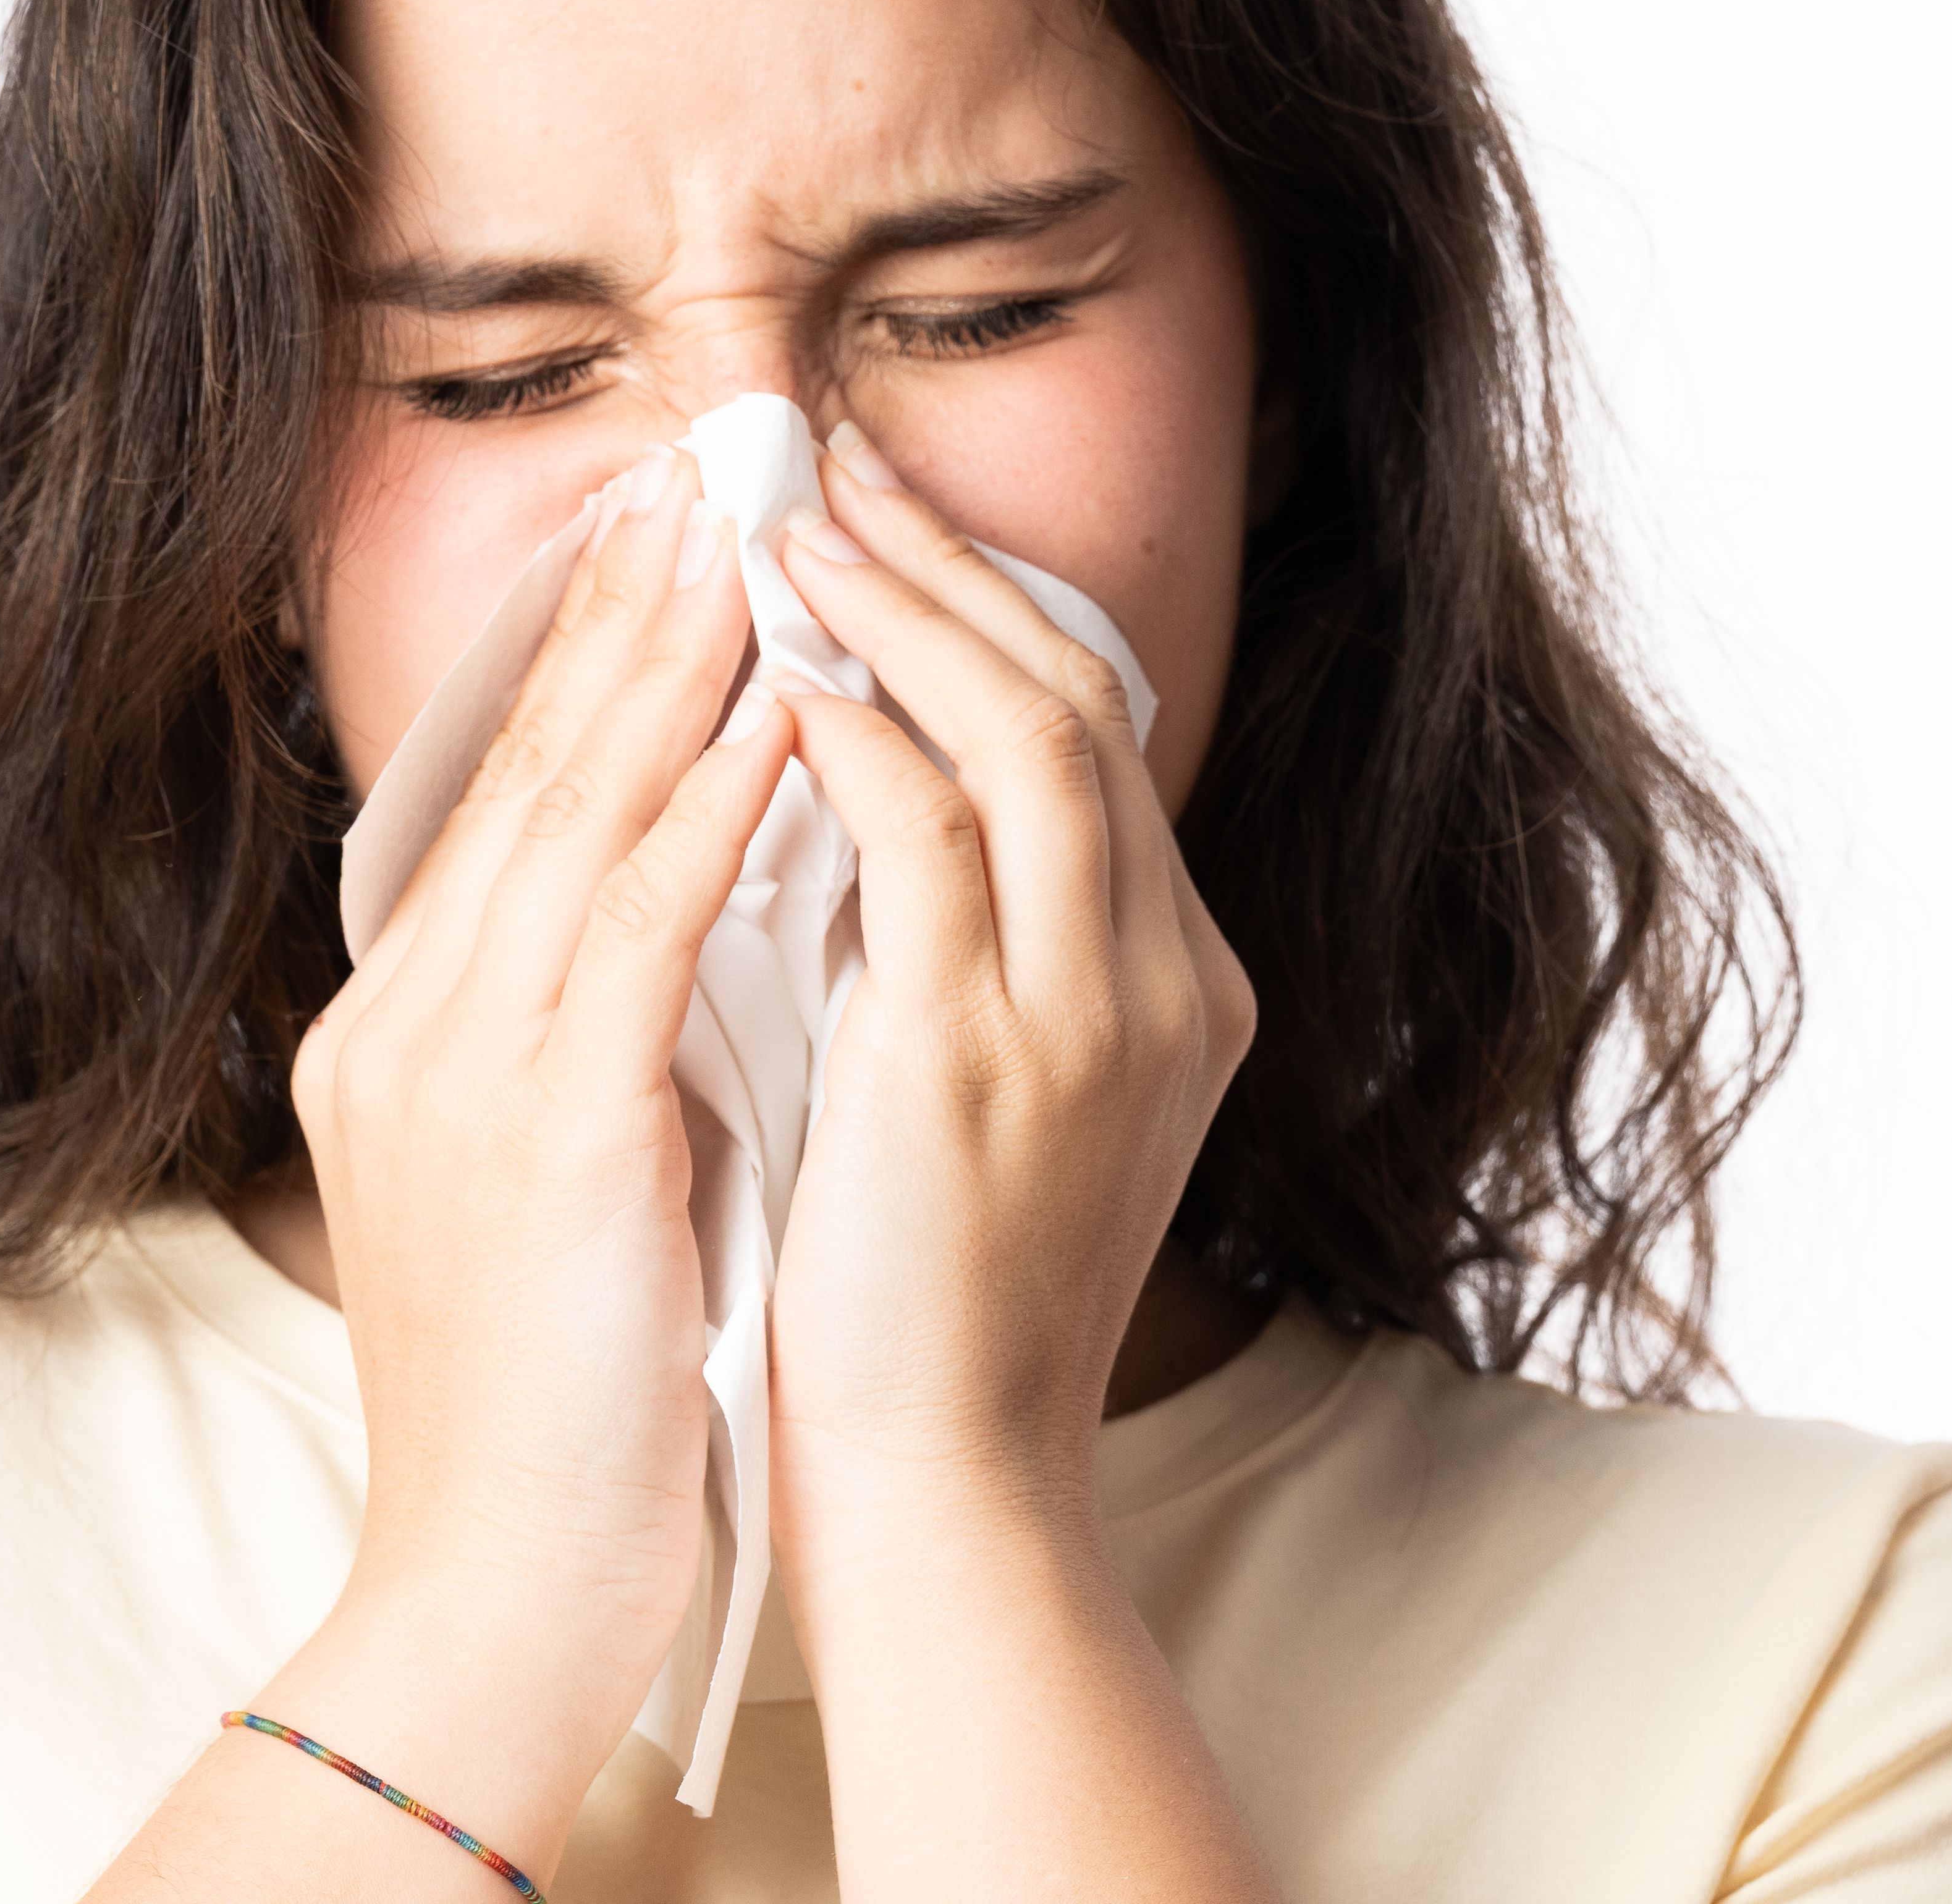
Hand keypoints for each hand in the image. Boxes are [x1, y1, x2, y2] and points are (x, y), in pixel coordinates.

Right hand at [266, 448, 796, 1858]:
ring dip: (679, 656)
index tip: (661, 537)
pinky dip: (711, 804)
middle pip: (529, 765)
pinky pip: (640, 924)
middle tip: (708, 465)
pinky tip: (782, 708)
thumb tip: (666, 941)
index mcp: (407, 1035)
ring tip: (757, 527)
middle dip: (628, 604)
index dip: (585, 654)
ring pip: (579, 810)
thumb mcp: (542, 1189)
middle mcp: (412, 1022)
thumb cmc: (554, 1408)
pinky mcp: (547, 1130)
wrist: (496, 1593)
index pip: (504, 797)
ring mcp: (465, 1068)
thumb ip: (578, 1050)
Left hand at [764, 430, 1259, 1541]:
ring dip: (901, 606)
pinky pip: (929, 840)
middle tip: (824, 457)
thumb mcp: (988, 1092)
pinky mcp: (987, 1061)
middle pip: (1080, 695)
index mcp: (1172, 984)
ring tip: (786, 519)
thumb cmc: (924, 1303)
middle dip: (948, 557)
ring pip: (1027, 733)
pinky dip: (861, 734)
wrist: (945, 1493)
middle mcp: (1160, 980)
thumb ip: (962, 949)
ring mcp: (1091, 1017)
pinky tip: (780, 673)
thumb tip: (862, 797)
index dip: (984, 603)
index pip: (1092, 734)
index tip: (873, 512)